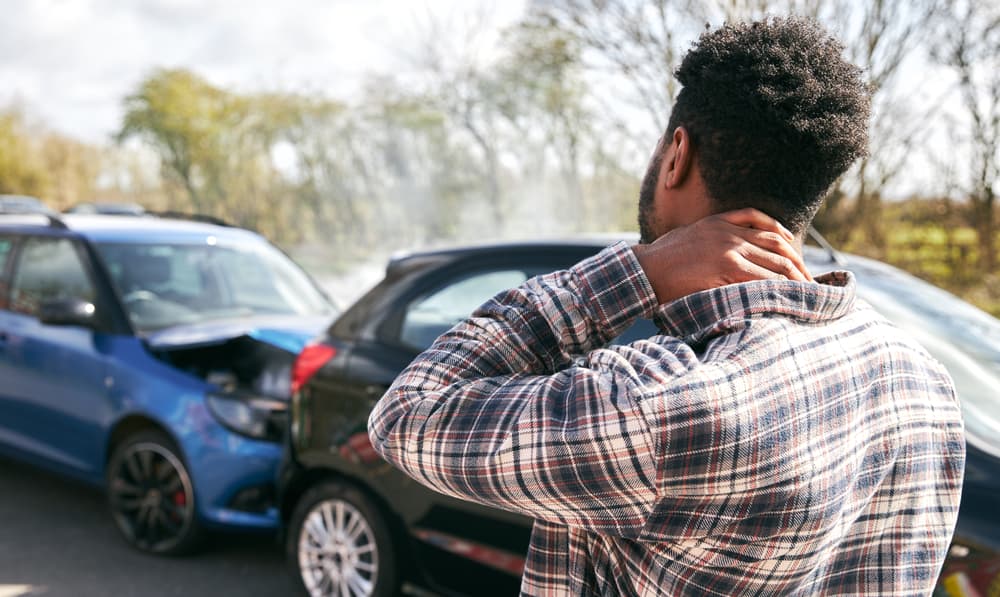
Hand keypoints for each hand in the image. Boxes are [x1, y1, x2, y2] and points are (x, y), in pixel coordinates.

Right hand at [632, 208, 813, 303]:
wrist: (645, 270)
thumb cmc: (660, 259)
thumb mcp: (687, 237)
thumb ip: (710, 238)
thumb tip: (723, 253)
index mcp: (720, 221)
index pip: (764, 224)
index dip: (785, 240)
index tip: (795, 254)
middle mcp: (729, 232)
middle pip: (777, 244)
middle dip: (797, 263)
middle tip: (809, 279)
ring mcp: (730, 250)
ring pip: (775, 262)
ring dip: (794, 278)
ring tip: (806, 292)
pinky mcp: (727, 268)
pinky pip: (762, 277)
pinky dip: (778, 287)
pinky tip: (787, 295)